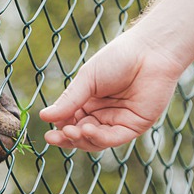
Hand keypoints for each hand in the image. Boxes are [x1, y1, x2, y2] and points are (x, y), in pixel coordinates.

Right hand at [40, 28, 184, 150]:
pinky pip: (113, 138)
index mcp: (89, 101)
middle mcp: (103, 114)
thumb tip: (44, 116)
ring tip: (71, 131)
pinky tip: (87, 129)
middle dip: (67, 138)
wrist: (149, 52)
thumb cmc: (118, 59)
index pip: (71, 121)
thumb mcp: (87, 79)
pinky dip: (98, 137)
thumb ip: (69, 100)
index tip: (48, 131)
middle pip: (81, 135)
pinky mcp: (134, 126)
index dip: (60, 128)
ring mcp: (118, 121)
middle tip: (53, 137)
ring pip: (96, 140)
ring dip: (81, 139)